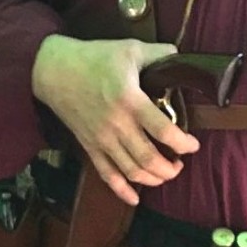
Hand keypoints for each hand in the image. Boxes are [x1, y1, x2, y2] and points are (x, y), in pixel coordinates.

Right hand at [31, 36, 198, 204]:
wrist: (53, 70)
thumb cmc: (94, 57)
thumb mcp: (131, 48)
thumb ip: (160, 53)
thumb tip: (181, 57)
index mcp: (130, 101)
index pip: (162, 131)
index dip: (183, 143)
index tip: (193, 145)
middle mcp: (117, 125)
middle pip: (148, 159)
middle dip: (170, 168)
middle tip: (180, 163)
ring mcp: (102, 139)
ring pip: (131, 172)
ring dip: (153, 179)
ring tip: (166, 173)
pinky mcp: (89, 146)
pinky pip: (106, 175)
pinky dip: (122, 190)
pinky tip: (135, 198)